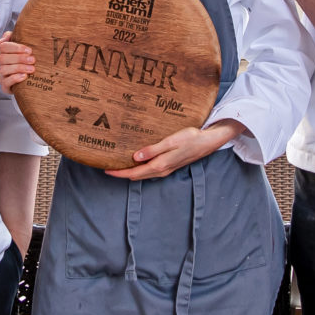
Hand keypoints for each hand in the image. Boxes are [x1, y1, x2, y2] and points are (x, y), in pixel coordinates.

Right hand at [0, 38, 36, 92]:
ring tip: (31, 68)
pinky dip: (15, 78)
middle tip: (32, 59)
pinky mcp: (4, 86)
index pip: (3, 47)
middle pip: (3, 58)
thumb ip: (11, 37)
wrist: (25, 79)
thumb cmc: (22, 60)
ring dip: (19, 68)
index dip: (16, 48)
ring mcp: (1, 75)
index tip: (29, 50)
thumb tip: (5, 37)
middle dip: (19, 58)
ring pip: (4, 69)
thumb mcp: (19, 46)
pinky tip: (24, 76)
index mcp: (1, 53)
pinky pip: (6, 82)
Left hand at [108, 120, 242, 181]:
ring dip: (130, 171)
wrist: (208, 142)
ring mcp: (166, 169)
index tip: (105, 169)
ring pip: (143, 174)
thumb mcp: (171, 141)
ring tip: (118, 164)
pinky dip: (139, 168)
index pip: (134, 173)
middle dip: (121, 173)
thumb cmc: (190, 138)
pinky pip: (149, 170)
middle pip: (136, 176)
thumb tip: (135, 157)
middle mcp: (161, 170)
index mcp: (160, 165)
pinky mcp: (169, 165)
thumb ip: (153, 150)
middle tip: (107, 166)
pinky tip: (136, 160)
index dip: (119, 173)